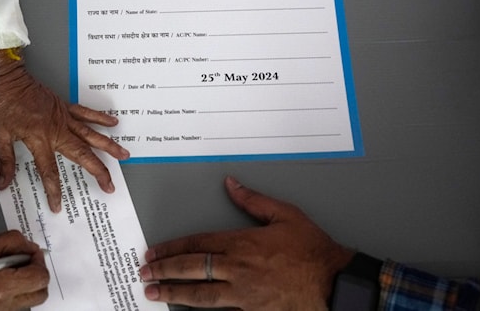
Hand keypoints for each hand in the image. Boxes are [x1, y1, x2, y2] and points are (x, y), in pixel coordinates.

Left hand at [0, 50, 129, 212]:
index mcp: (39, 138)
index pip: (50, 171)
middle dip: (98, 171)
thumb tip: (3, 183)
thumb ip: (5, 161)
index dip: (54, 190)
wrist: (3, 75)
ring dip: (108, 145)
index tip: (57, 205)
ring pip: (91, 134)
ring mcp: (62, 116)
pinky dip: (100, 117)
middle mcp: (55, 128)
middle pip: (82, 154)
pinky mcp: (63, 106)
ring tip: (123, 154)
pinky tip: (113, 122)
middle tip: (110, 185)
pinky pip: (86, 112)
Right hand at [0, 231, 48, 310]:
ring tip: (12, 268)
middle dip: (37, 274)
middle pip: (40, 294)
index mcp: (0, 285)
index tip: (31, 252)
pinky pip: (15, 303)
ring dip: (27, 283)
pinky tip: (4, 277)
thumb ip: (18, 242)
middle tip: (26, 260)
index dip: (39, 261)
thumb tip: (32, 249)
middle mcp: (0, 304)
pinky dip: (16, 290)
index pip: (39, 278)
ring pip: (29, 300)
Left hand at [140, 177, 353, 310]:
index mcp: (242, 243)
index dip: (172, 248)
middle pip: (192, 268)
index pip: (198, 244)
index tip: (154, 251)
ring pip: (200, 294)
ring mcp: (244, 294)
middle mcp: (238, 269)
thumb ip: (254, 200)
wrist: (335, 284)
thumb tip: (232, 184)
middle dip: (164, 270)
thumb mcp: (286, 215)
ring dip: (174, 293)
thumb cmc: (313, 251)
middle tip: (144, 272)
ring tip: (154, 293)